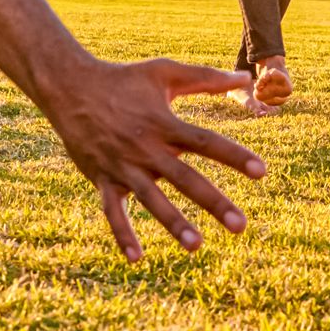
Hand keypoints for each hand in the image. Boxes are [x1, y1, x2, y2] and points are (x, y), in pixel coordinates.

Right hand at [45, 58, 266, 259]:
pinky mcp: (102, 178)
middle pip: (184, 179)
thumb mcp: (163, 72)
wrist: (69, 87)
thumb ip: (206, 79)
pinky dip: (122, 234)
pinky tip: (136, 258)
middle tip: (240, 226)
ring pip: (150, 200)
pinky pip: (112, 211)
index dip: (234, 156)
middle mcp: (145, 148)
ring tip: (196, 246)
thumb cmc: (121, 79)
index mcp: (163, 123)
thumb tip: (246, 78)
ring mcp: (122, 166)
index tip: (261, 172)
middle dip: (213, 202)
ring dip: (173, 223)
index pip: (205, 142)